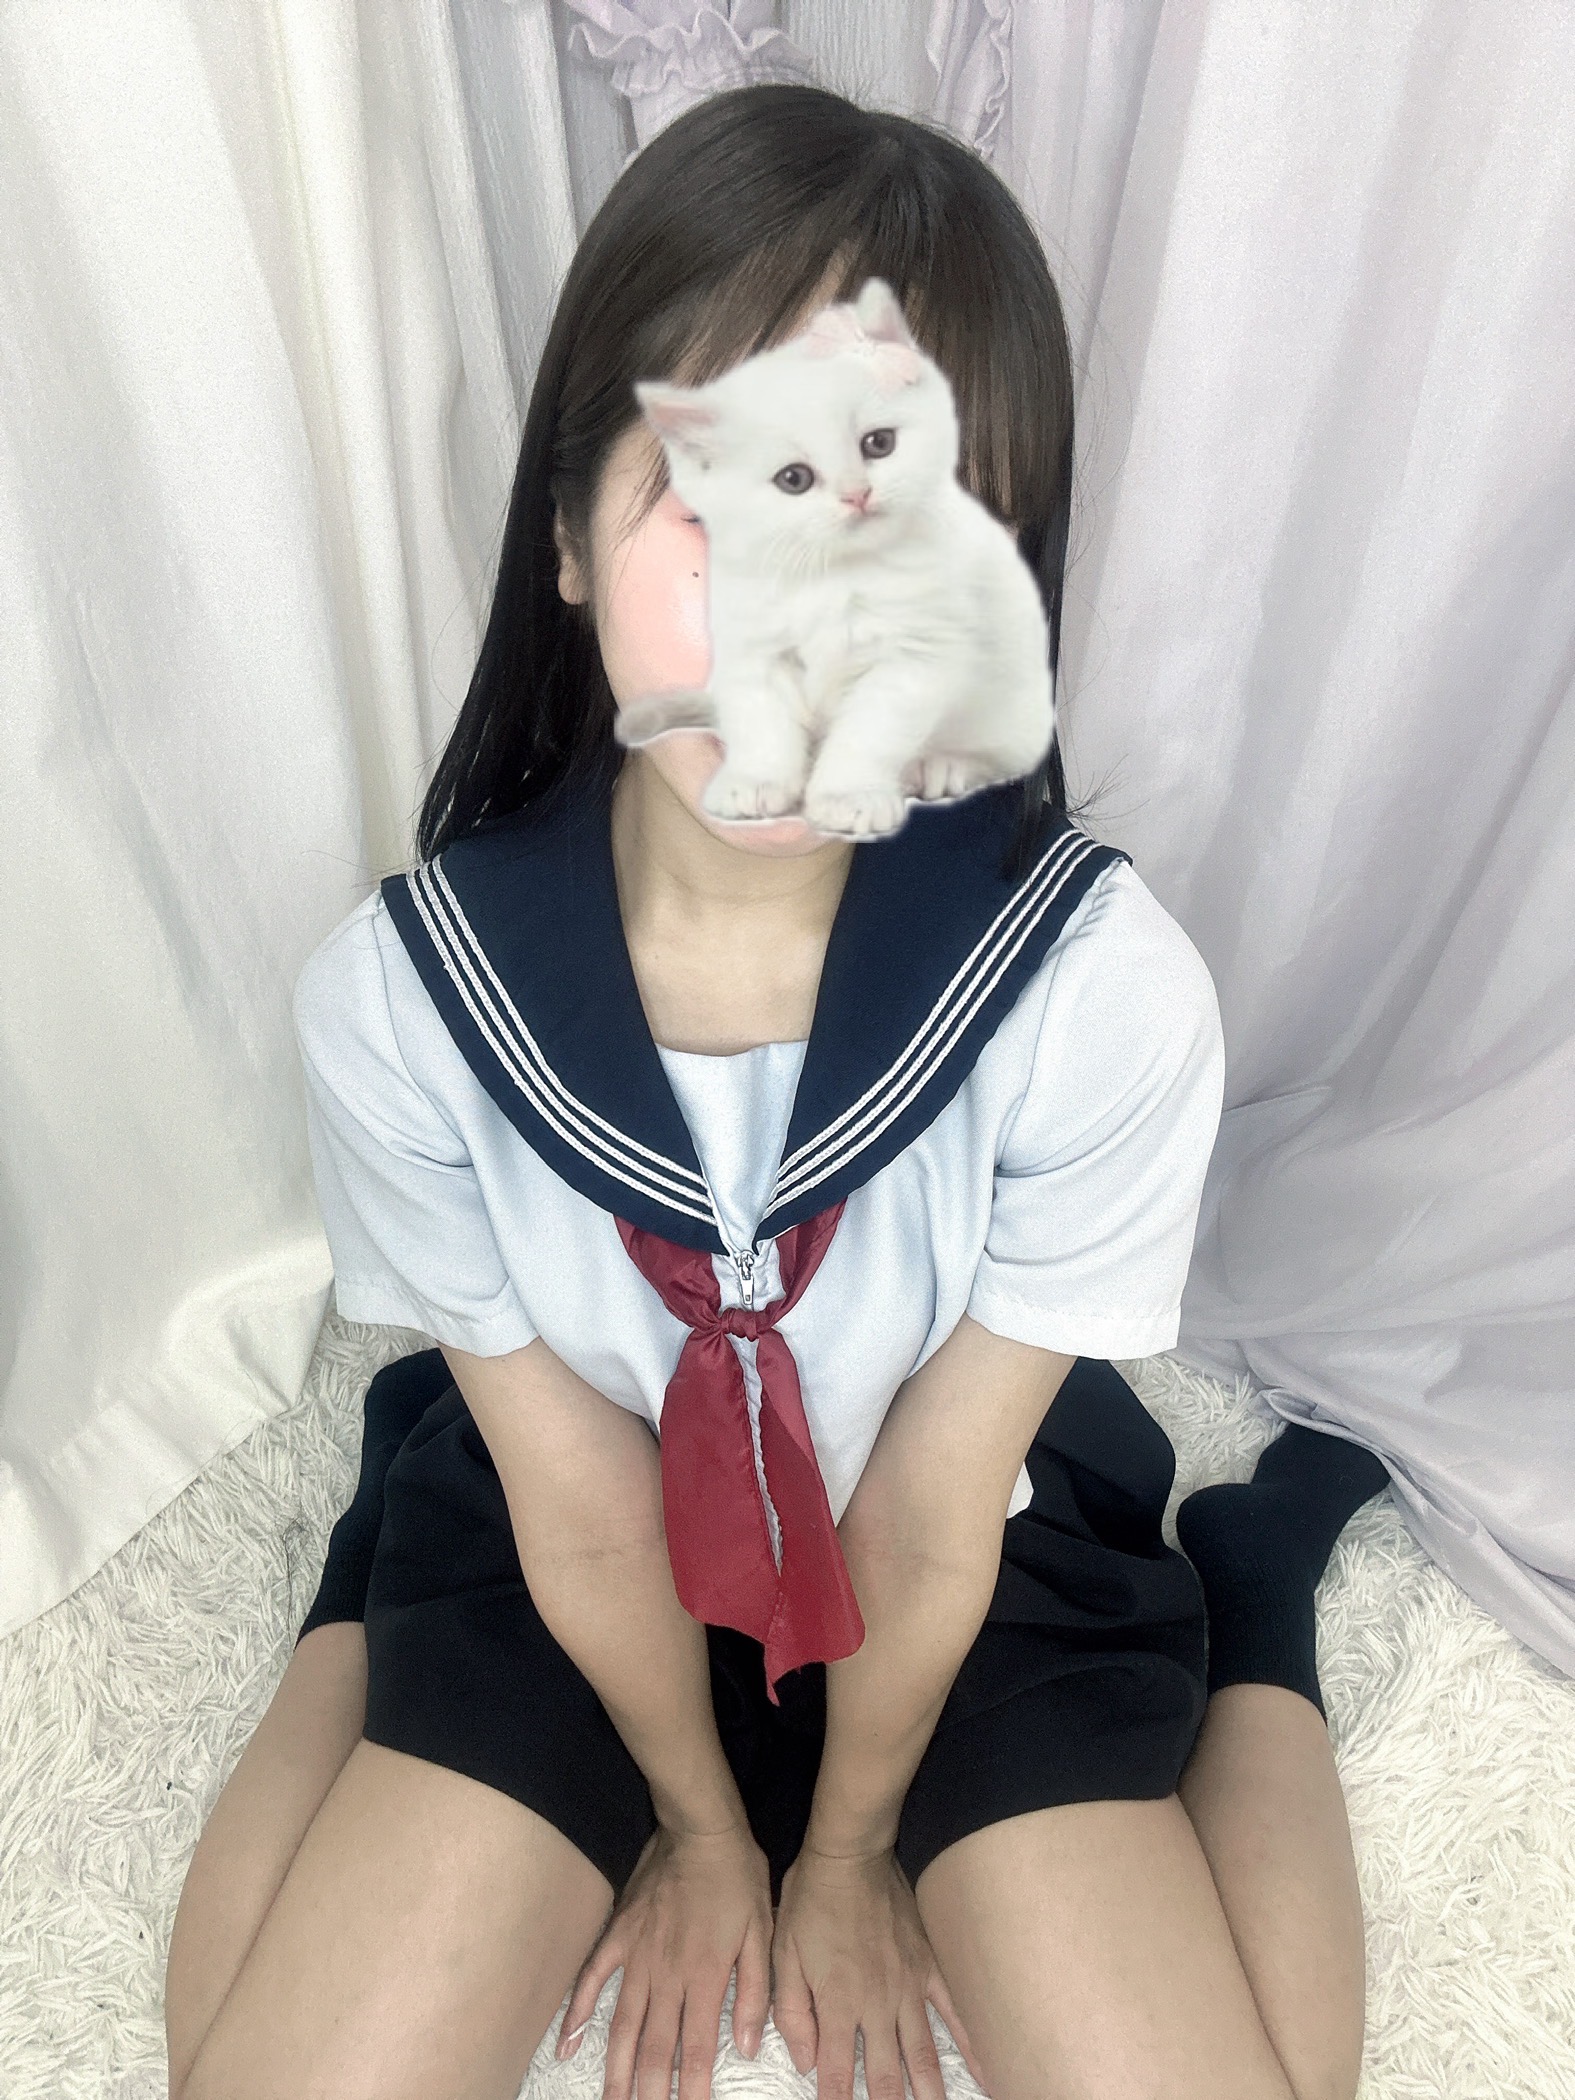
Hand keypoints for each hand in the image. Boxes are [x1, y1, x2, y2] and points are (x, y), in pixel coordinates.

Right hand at [555, 1820, 772, 2099]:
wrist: (702, 1829)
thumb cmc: (739, 1879)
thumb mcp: (763, 1932)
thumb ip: (753, 1991)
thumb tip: (745, 2044)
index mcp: (705, 1976)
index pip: (696, 2049)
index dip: (691, 2090)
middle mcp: (666, 1974)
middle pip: (653, 2047)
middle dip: (646, 2090)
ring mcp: (637, 1955)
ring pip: (622, 2025)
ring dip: (615, 2068)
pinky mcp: (619, 1935)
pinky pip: (592, 1979)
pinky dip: (576, 2012)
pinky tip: (565, 2043)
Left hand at [769, 1842, 988, 2099]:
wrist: (849, 1855)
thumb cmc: (810, 1901)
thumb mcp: (784, 1954)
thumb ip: (792, 2013)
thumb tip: (805, 2062)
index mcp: (837, 2004)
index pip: (836, 2075)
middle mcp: (876, 2005)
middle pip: (886, 2076)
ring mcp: (908, 1988)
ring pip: (922, 2054)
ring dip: (929, 2091)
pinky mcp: (928, 1967)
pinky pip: (953, 2011)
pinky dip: (969, 2044)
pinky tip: (985, 2071)